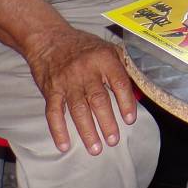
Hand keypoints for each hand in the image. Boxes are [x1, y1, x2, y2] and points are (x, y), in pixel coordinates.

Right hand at [22, 26, 137, 154]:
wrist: (49, 38)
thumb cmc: (84, 46)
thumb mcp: (107, 48)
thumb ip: (122, 67)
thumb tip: (138, 89)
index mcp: (104, 59)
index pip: (119, 83)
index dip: (126, 102)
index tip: (130, 119)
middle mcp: (86, 71)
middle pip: (99, 100)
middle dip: (107, 122)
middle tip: (114, 140)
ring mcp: (67, 82)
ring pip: (78, 110)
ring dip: (87, 131)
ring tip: (96, 148)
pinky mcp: (51, 90)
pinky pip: (54, 113)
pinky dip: (58, 130)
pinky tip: (64, 145)